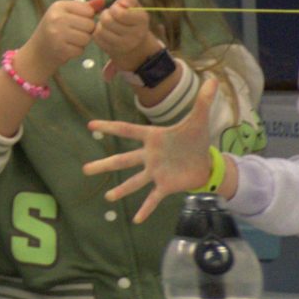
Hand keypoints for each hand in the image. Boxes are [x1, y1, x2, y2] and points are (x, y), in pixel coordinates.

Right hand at [16, 0, 102, 85]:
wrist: (37, 52)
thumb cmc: (55, 30)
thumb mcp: (66, 14)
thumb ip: (85, 7)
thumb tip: (103, 0)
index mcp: (59, 5)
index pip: (88, 11)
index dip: (86, 19)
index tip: (75, 22)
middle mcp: (56, 17)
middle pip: (90, 25)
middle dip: (86, 31)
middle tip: (72, 34)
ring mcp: (57, 33)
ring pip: (87, 38)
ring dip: (82, 42)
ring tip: (69, 41)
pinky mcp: (59, 48)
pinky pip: (80, 50)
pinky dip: (76, 51)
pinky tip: (66, 49)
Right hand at [81, 79, 222, 222]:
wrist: (205, 162)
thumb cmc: (195, 139)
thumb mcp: (199, 119)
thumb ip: (203, 100)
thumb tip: (213, 78)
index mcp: (153, 138)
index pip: (128, 131)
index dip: (110, 127)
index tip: (91, 126)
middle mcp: (148, 156)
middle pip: (123, 160)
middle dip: (105, 164)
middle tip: (85, 169)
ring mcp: (155, 172)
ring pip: (133, 181)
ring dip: (121, 189)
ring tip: (107, 197)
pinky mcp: (165, 186)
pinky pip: (153, 198)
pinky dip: (145, 209)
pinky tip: (135, 219)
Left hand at [93, 0, 162, 76]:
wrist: (134, 40)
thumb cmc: (131, 17)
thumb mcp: (134, 5)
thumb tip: (122, 4)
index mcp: (142, 20)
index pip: (121, 14)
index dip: (114, 9)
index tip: (115, 8)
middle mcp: (135, 35)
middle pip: (108, 21)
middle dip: (105, 14)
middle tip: (109, 14)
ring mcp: (124, 45)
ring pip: (101, 30)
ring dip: (100, 23)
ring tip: (106, 22)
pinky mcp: (112, 50)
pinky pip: (97, 37)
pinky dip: (97, 31)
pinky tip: (105, 30)